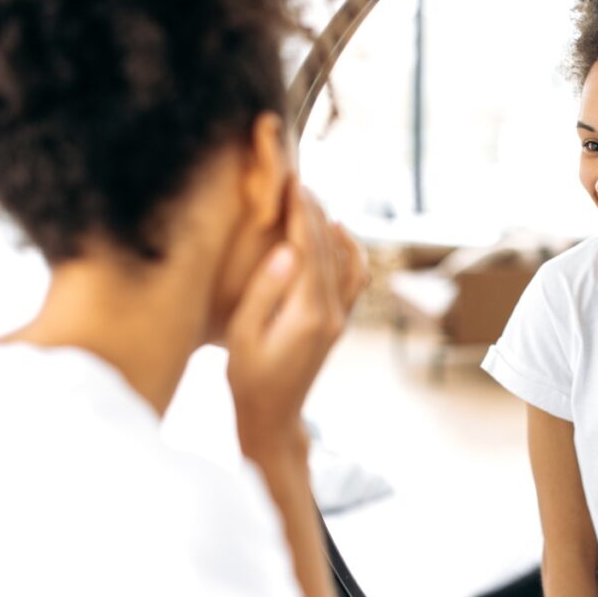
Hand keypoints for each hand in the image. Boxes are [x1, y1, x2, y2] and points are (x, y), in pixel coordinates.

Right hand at [224, 178, 367, 454]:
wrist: (272, 418)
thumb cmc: (248, 379)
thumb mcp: (243, 336)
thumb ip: (264, 292)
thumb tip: (286, 251)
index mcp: (307, 314)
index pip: (307, 249)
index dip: (300, 213)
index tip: (292, 182)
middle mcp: (332, 313)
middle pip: (327, 249)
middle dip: (313, 212)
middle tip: (299, 180)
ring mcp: (340, 318)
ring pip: (344, 261)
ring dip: (329, 227)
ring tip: (311, 199)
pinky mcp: (338, 322)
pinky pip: (354, 278)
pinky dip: (350, 251)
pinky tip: (339, 230)